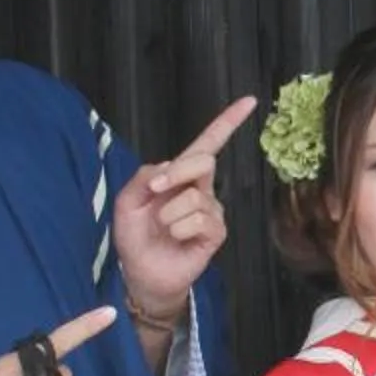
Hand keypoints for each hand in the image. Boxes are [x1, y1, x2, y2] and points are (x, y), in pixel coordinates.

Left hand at [112, 96, 257, 326]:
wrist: (140, 273)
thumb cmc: (135, 236)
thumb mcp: (126, 201)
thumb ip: (143, 177)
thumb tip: (170, 167)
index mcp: (181, 176)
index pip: (209, 143)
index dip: (228, 122)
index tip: (249, 101)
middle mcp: (202, 189)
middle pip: (203, 161)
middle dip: (177, 172)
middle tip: (155, 189)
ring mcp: (211, 211)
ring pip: (195, 196)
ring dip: (169, 212)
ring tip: (162, 227)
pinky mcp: (215, 233)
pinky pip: (200, 219)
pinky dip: (179, 228)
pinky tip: (175, 237)